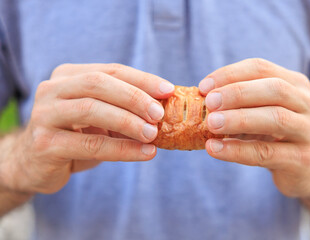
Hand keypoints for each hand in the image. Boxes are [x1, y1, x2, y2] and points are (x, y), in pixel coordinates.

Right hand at [0, 63, 173, 193]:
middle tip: (160, 113)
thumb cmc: (74, 136)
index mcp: (68, 76)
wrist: (34, 164)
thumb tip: (165, 107)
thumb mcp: (100, 117)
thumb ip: (124, 109)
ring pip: (92, 110)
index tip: (168, 90)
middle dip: (134, 97)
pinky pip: (91, 144)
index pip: (110, 70)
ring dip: (128, 121)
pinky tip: (145, 153)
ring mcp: (45, 115)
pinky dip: (122, 149)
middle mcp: (52, 89)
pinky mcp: (44, 143)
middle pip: (99, 84)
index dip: (142, 79)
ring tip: (153, 134)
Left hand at [199, 58, 309, 198]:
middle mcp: (309, 103)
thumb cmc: (276, 134)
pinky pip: (266, 153)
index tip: (204, 87)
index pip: (261, 68)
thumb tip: (201, 97)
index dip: (230, 74)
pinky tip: (215, 149)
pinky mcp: (303, 159)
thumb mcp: (262, 111)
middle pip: (274, 89)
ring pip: (275, 119)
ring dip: (238, 119)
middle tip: (209, 103)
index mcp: (296, 84)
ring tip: (211, 124)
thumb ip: (241, 102)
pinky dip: (237, 150)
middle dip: (237, 93)